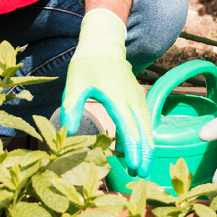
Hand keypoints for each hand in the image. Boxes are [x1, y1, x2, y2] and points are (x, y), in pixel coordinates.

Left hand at [61, 9, 152, 175]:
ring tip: (145, 165)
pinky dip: (145, 132)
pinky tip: (142, 144)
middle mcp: (131, 98)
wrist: (103, 42)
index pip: (128, 127)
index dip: (133, 149)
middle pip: (142, 129)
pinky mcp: (136, 95)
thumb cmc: (87, 63)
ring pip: (146, 124)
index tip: (135, 166)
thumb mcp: (75, 83)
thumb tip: (69, 131)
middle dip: (144, 152)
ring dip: (147, 144)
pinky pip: (145, 117)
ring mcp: (136, 96)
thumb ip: (72, 107)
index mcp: (116, 97)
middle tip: (143, 175)